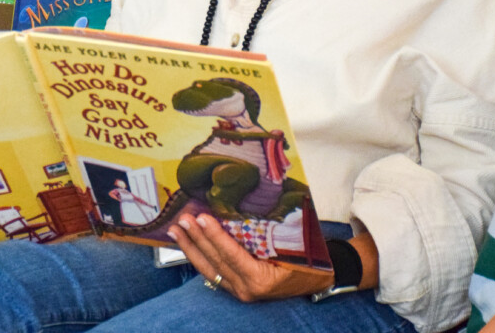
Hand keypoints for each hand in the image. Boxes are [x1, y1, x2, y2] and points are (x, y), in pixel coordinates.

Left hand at [167, 213, 333, 301]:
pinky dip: (198, 255)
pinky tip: (187, 242)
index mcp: (261, 279)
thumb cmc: (310, 260)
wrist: (318, 280)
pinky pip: (212, 271)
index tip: (202, 218)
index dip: (215, 236)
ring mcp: (239, 291)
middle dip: (196, 239)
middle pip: (215, 261)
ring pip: (208, 268)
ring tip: (176, 230)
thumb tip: (257, 202)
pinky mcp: (235, 287)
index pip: (232, 255)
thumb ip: (273, 231)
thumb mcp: (296, 245)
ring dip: (191, 247)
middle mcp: (246, 289)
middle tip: (183, 219)